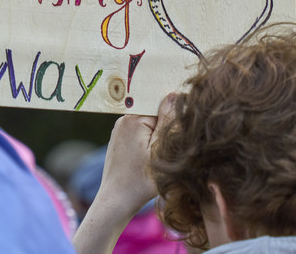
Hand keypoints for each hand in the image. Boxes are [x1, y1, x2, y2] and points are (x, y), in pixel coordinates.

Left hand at [73, 93, 176, 253]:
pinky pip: (139, 132)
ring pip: (147, 123)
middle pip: (154, 112)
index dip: (175, 116)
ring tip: (159, 154)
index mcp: (134, 118)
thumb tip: (174, 94)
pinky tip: (149, 157)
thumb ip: (167, 122)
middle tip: (170, 147)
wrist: (116, 200)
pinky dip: (148, 141)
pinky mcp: (119, 139)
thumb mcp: (160, 151)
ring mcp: (119, 129)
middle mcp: (124, 119)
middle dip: (165, 126)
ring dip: (157, 135)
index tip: (179, 132)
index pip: (161, 104)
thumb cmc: (140, 180)